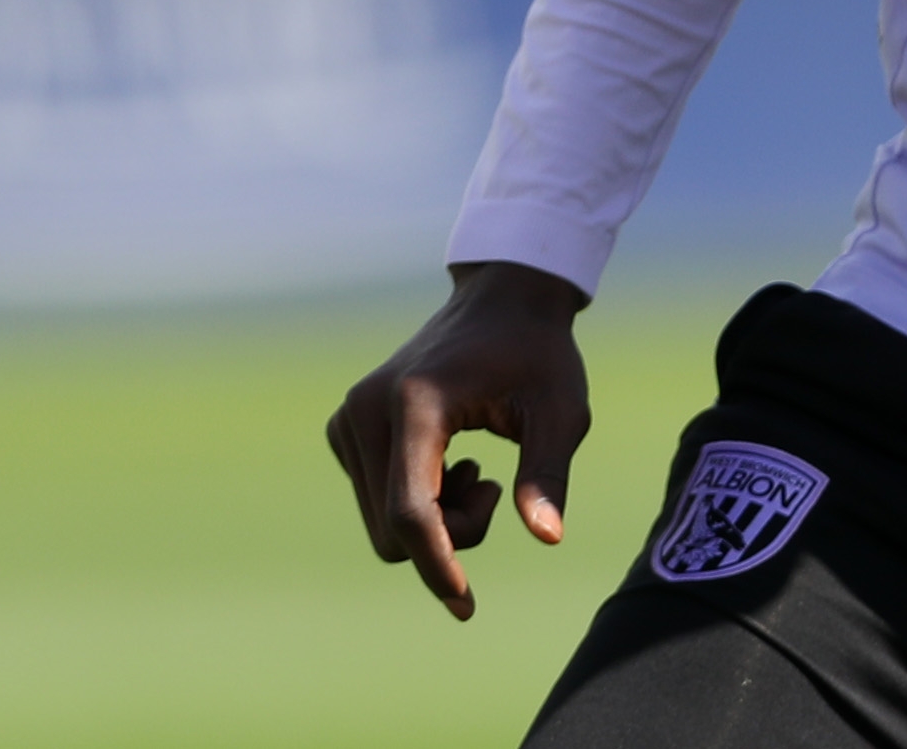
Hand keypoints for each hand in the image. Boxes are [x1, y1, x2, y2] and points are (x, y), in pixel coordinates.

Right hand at [324, 260, 592, 621]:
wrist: (502, 301)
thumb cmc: (539, 354)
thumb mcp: (562, 410)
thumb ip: (549, 472)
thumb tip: (547, 536)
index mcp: (415, 404)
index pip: (412, 511)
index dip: (438, 565)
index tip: (467, 605)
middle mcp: (365, 410)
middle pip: (395, 529)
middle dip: (452, 535)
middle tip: (499, 489)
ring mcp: (347, 419)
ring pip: (384, 525)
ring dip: (438, 521)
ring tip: (478, 468)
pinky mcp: (344, 429)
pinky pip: (376, 504)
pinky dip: (417, 506)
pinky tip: (452, 461)